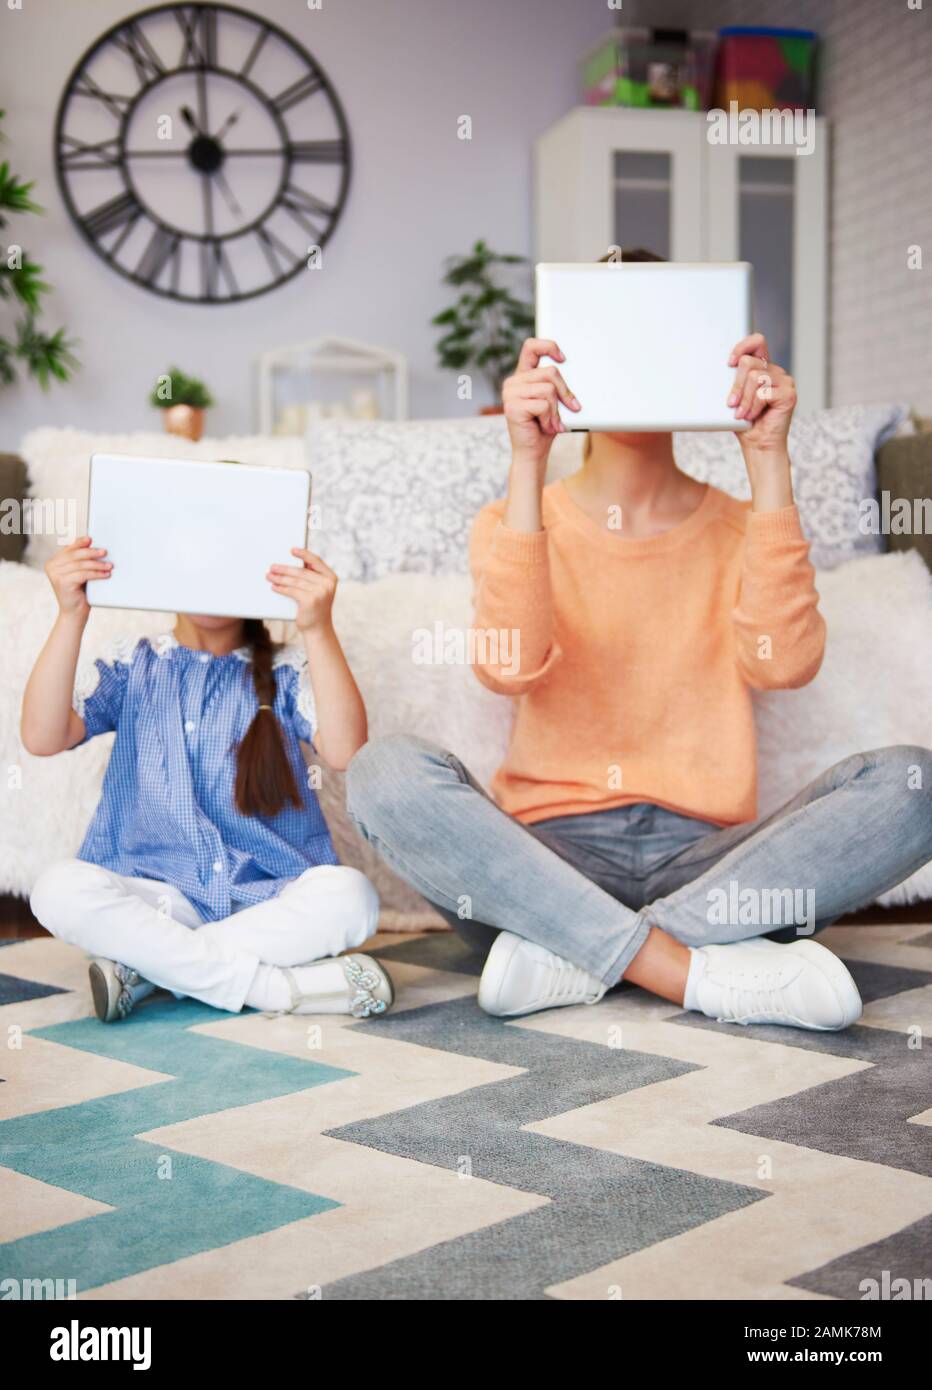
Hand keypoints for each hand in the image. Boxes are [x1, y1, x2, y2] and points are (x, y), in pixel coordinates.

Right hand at [45, 535, 111, 622]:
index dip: (80, 543)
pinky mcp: (63, 583)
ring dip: (97, 564)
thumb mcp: (78, 574)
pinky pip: (83, 574)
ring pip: (80, 564)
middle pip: (74, 555)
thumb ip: (79, 561)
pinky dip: (96, 573)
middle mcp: (51, 567)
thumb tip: (92, 545)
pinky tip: (105, 574)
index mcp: (53, 562)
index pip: (68, 549)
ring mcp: (55, 575)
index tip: (91, 539)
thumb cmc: (79, 593)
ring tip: (109, 566)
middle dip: (91, 552)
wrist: (73, 614)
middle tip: (105, 552)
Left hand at [267, 549, 336, 632]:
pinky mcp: (310, 600)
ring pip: (295, 581)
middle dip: (285, 568)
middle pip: (302, 571)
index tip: (292, 550)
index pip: (316, 561)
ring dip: (280, 578)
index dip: (304, 554)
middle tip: (273, 566)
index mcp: (331, 578)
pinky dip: (281, 588)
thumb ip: (312, 577)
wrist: (318, 629)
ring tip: (270, 576)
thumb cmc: (315, 608)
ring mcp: (320, 592)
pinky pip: (292, 590)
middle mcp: (327, 584)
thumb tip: (293, 564)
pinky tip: (274, 586)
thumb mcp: (318, 590)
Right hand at [502, 338, 580, 470]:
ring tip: (553, 422)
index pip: (531, 347)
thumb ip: (555, 385)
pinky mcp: (512, 407)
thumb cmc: (545, 427)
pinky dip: (550, 419)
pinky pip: (543, 405)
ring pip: (548, 389)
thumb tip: (575, 374)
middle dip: (565, 392)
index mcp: (522, 376)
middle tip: (572, 408)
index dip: (548, 346)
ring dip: (556, 410)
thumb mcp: (554, 402)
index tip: (563, 359)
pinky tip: (545, 427)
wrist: (533, 452)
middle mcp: (513, 382)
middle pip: (550, 372)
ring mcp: (510, 394)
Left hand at [727, 333, 796, 455]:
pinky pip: (763, 393)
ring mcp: (785, 382)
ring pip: (755, 378)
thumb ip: (731, 381)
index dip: (742, 347)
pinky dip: (753, 407)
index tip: (729, 363)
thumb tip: (718, 369)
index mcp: (763, 368)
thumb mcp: (734, 398)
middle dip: (736, 385)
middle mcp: (776, 372)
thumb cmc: (744, 422)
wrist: (758, 444)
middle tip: (731, 404)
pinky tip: (752, 416)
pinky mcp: (789, 394)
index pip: (757, 342)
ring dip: (744, 400)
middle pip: (749, 363)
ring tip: (742, 414)